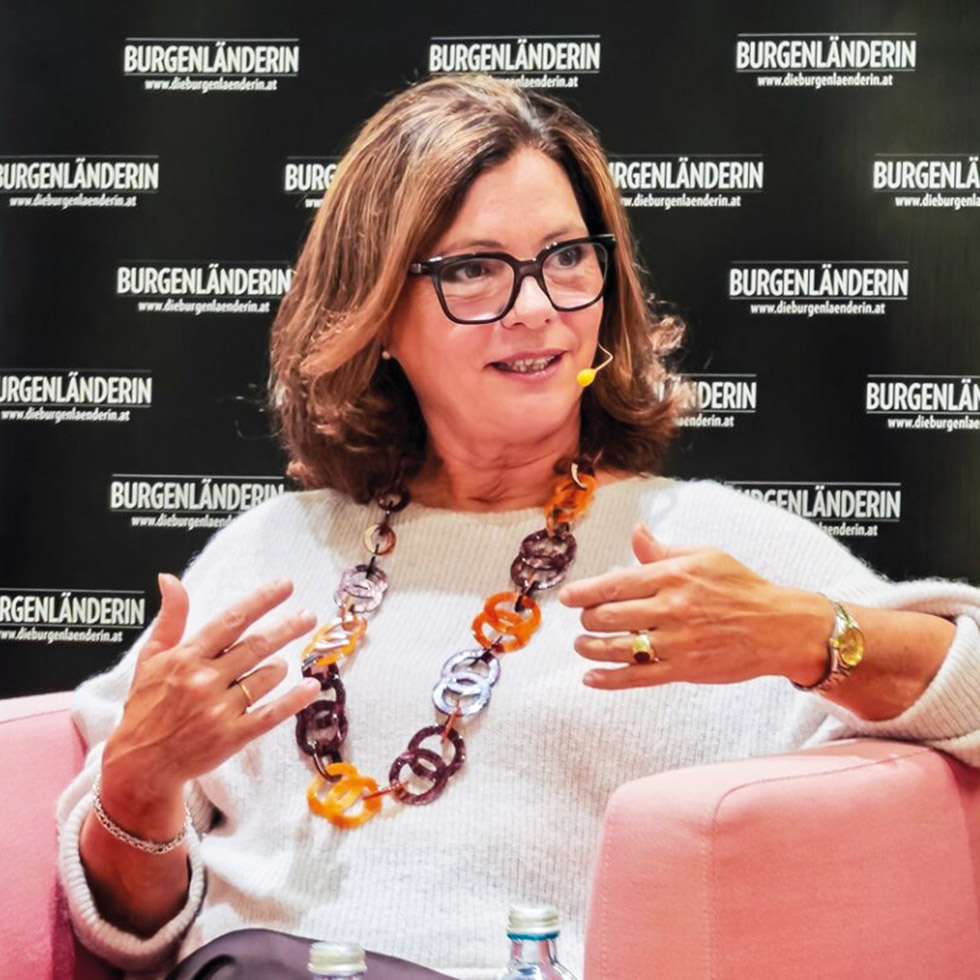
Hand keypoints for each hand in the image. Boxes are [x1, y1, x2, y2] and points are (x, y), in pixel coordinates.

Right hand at [100, 574, 319, 819]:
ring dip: (280, 667)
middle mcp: (204, 680)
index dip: (262, 600)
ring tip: (279, 666)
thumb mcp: (151, 657)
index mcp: (186, 657)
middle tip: (308, 617)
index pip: (232, 620)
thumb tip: (170, 578)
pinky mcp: (233, 736)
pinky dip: (295, 700)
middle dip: (288, 628)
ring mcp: (220, 710)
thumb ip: (170, 617)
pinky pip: (272, 713)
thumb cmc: (146, 706)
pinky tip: (312, 686)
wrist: (140, 763)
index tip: (286, 586)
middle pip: (258, 645)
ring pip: (268, 676)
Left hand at [558, 523, 830, 690]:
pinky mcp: (685, 669)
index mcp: (673, 576)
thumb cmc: (740, 585)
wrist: (778, 626)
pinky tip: (590, 678)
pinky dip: (610, 680)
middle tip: (583, 618)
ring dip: (591, 648)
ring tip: (582, 645)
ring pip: (618, 648)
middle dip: (588, 619)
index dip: (584, 591)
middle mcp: (671, 608)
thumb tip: (635, 532)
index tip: (565, 597)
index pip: (616, 584)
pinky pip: (638, 677)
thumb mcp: (704, 556)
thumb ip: (662, 550)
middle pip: (610, 616)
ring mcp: (677, 641)